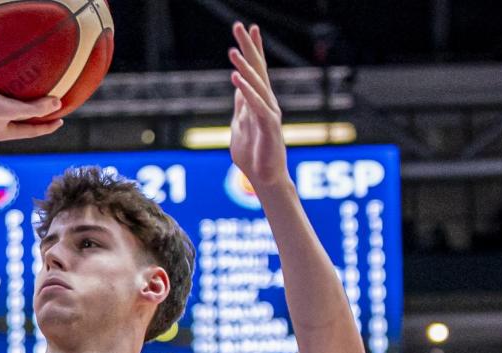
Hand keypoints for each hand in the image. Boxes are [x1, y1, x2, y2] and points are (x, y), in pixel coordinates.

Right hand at [0, 84, 63, 141]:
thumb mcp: (9, 108)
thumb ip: (33, 108)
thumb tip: (57, 103)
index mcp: (6, 132)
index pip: (33, 130)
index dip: (48, 126)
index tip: (61, 119)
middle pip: (22, 121)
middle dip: (36, 115)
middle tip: (50, 105)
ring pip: (9, 110)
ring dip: (22, 102)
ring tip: (31, 91)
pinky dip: (7, 92)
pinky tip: (7, 79)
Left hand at [228, 23, 288, 189]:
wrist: (265, 178)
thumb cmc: (253, 155)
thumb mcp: (240, 126)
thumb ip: (241, 107)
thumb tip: (238, 89)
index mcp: (259, 101)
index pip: (255, 70)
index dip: (251, 49)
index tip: (247, 28)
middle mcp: (267, 102)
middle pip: (258, 70)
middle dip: (249, 47)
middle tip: (240, 26)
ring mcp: (269, 113)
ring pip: (256, 85)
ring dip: (244, 67)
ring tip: (232, 50)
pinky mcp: (269, 127)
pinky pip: (256, 105)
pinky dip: (246, 91)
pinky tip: (235, 78)